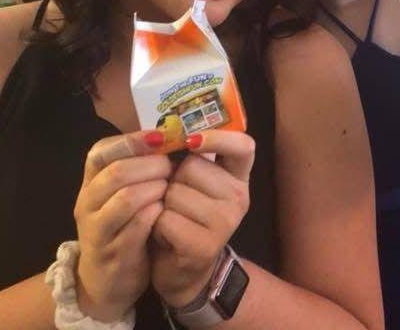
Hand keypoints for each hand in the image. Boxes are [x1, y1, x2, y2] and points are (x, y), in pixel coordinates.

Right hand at [73, 131, 170, 320]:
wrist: (107, 281)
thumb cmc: (124, 225)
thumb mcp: (124, 191)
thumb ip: (138, 165)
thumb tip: (170, 135)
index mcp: (91, 181)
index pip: (101, 150)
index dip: (132, 140)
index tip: (160, 137)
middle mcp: (87, 203)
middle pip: (117, 172)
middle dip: (150, 165)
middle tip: (170, 166)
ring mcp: (97, 230)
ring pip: (126, 198)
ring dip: (155, 188)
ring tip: (169, 187)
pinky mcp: (114, 254)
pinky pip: (137, 227)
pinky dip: (155, 213)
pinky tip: (165, 210)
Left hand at [151, 130, 254, 308]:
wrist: (181, 269)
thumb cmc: (183, 215)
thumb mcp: (194, 183)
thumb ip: (191, 156)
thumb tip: (165, 129)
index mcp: (238, 176)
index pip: (243, 145)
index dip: (218, 137)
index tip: (191, 140)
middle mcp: (238, 197)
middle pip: (192, 166)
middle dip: (173, 179)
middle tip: (176, 199)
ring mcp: (225, 222)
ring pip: (175, 192)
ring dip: (162, 204)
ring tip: (170, 218)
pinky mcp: (204, 246)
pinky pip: (166, 218)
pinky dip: (156, 226)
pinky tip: (166, 236)